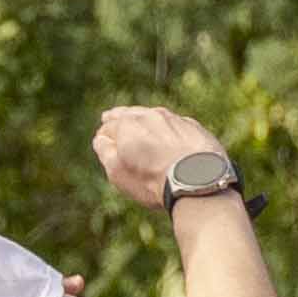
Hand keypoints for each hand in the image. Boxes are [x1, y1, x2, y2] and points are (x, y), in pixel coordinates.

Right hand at [89, 105, 226, 205]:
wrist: (197, 182)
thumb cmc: (153, 181)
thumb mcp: (118, 172)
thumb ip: (105, 152)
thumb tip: (101, 138)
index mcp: (127, 124)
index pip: (108, 126)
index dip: (104, 135)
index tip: (103, 141)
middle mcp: (150, 115)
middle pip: (130, 114)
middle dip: (120, 118)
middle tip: (111, 117)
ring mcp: (174, 119)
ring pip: (154, 116)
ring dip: (145, 120)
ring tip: (139, 124)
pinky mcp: (195, 127)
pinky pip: (176, 124)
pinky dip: (169, 129)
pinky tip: (168, 136)